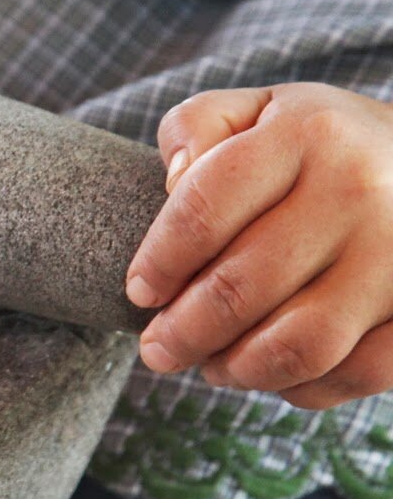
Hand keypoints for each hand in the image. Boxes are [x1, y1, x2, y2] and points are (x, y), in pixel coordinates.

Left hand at [126, 82, 392, 408]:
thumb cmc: (321, 146)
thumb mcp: (258, 111)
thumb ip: (196, 127)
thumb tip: (174, 179)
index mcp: (307, 134)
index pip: (204, 209)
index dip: (158, 262)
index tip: (138, 293)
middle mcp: (360, 189)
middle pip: (241, 287)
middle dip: (182, 332)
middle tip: (157, 349)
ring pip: (297, 344)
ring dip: (237, 369)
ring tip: (211, 365)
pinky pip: (356, 372)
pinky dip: (302, 388)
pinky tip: (273, 373)